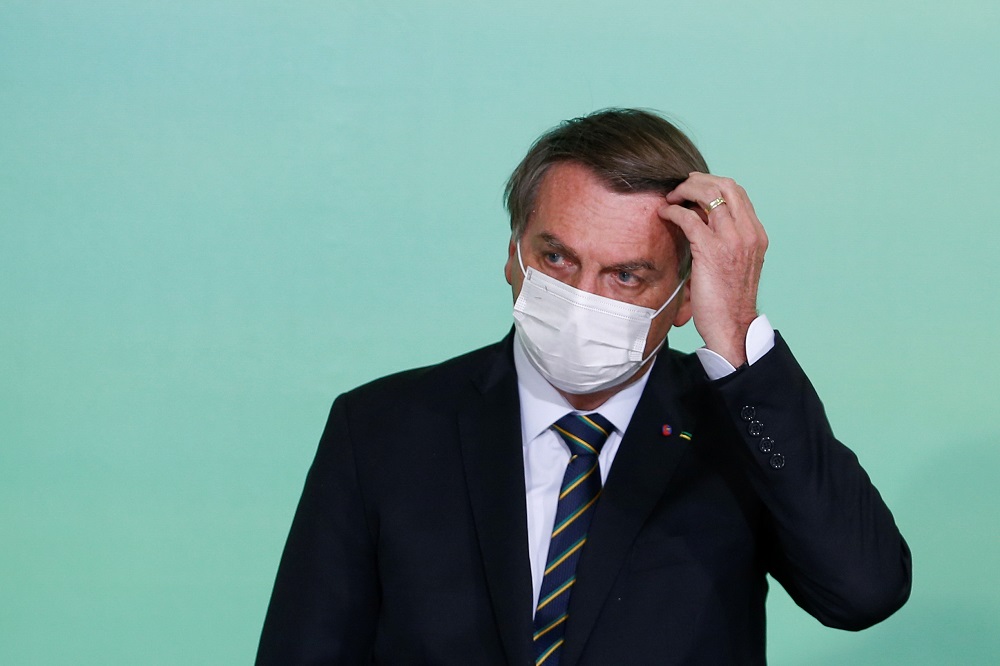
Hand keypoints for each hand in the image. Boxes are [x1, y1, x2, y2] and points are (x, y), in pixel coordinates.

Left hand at [658, 173, 767, 366]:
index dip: (712, 183)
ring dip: (685, 191)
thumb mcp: (737, 262)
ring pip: (709, 195)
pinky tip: (664, 215)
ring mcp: (732, 240)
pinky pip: (689, 218)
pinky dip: (673, 212)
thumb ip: (728, 239)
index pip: (737, 192)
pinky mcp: (712, 251)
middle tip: (679, 187)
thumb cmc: (729, 299)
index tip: (693, 188)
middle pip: (725, 185)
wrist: (732, 325)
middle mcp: (748, 232)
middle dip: (698, 181)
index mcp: (756, 234)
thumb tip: (703, 220)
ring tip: (670, 199)